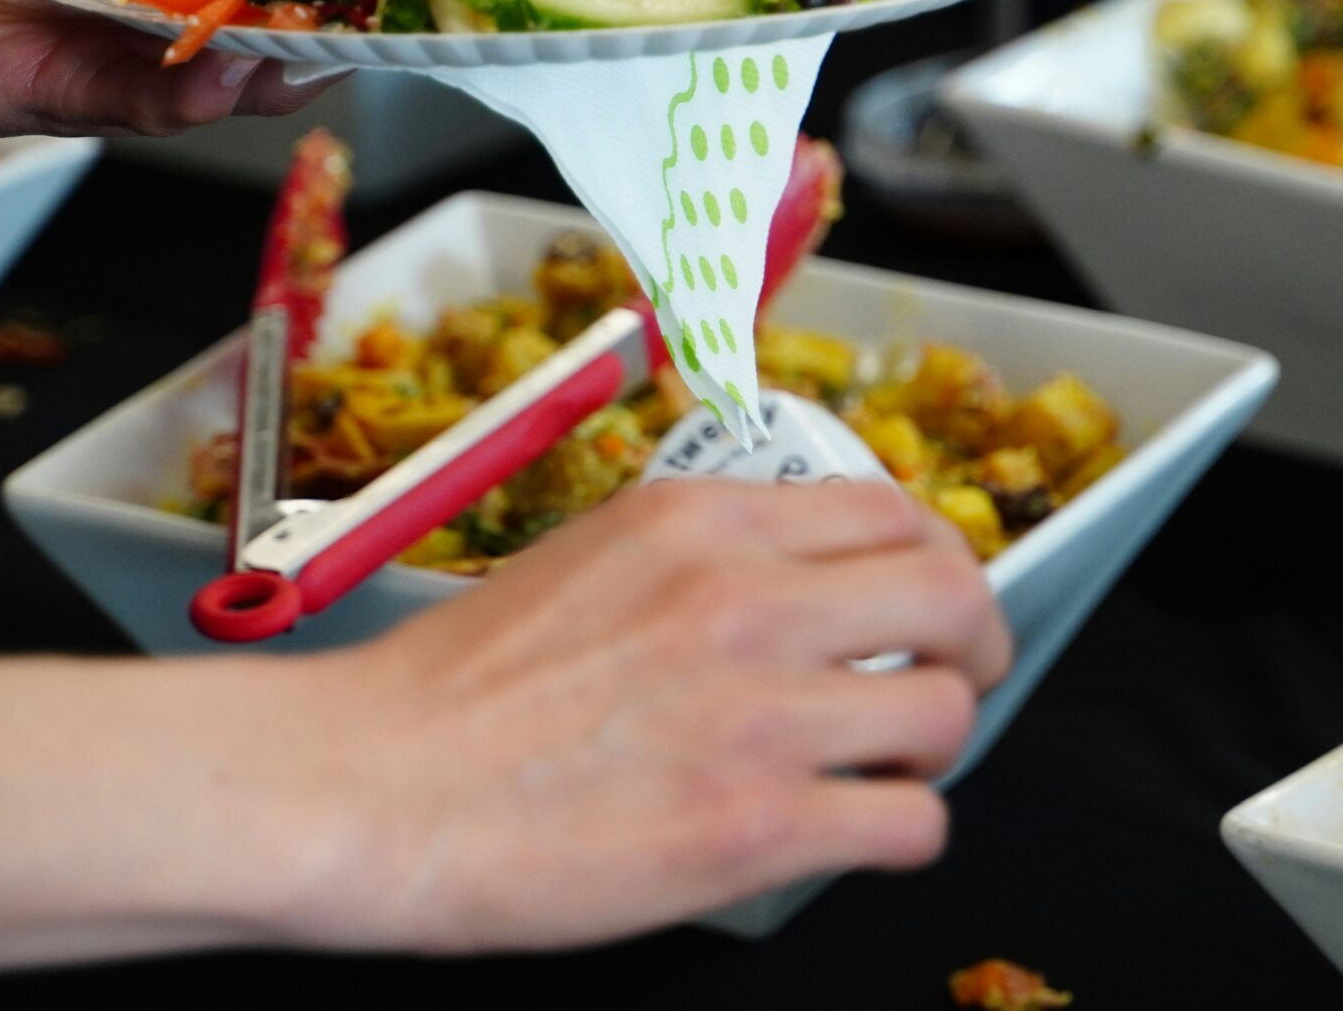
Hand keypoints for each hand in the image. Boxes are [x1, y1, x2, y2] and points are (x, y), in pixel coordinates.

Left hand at [0, 0, 325, 155]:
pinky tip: (228, 72)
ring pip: (219, 69)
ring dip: (271, 62)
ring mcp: (119, 58)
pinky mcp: (77, 101)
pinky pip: (153, 102)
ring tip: (312, 47)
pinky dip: (196, 92)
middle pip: (250, 12)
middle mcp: (146, 6)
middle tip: (364, 2)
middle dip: (312, 11)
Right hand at [0, 481, 1006, 970]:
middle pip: (950, 596)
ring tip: (889, 767)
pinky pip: (912, 824)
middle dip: (972, 644)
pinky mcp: (757, 826)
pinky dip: (902, 832)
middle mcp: (746, 599)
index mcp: (701, 522)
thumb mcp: (590, 560)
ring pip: (944, 715)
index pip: (892, 510)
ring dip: (933, 747)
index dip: (935, 560)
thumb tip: (797, 576)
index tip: (929, 598)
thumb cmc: (453, 691)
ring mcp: (760, 713)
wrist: (370, 789)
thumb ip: (703, 556)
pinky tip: (855, 833)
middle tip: (955, 681)